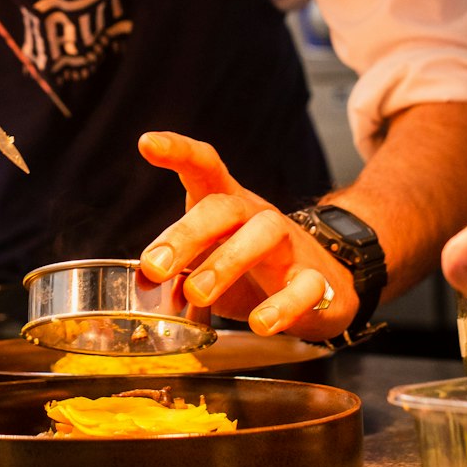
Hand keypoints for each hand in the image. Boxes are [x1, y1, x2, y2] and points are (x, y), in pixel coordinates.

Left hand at [137, 131, 358, 339]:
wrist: (323, 288)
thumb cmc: (251, 272)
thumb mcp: (210, 264)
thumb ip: (179, 269)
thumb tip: (144, 280)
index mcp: (228, 205)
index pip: (204, 166)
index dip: (178, 150)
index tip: (147, 143)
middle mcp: (258, 216)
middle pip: (225, 207)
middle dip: (187, 233)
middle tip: (154, 267)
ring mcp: (291, 246)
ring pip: (265, 234)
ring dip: (227, 262)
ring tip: (196, 294)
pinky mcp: (317, 282)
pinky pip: (305, 286)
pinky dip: (282, 305)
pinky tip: (260, 323)